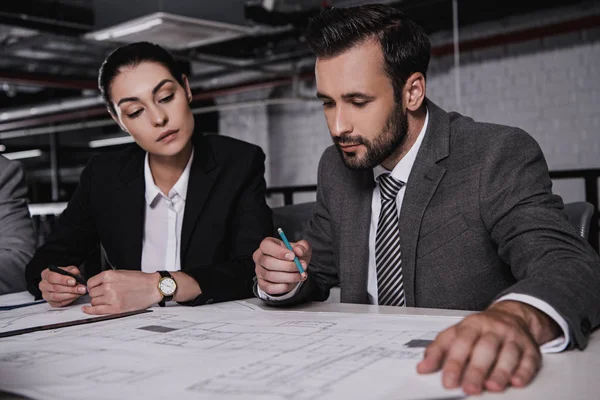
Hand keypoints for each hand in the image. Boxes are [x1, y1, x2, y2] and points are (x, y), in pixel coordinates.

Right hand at [39, 266, 86, 306]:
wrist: (67, 283)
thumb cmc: (66, 276)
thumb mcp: (70, 269)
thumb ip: (72, 270)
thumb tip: (74, 273)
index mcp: (46, 274)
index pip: (52, 277)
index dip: (63, 280)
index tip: (73, 281)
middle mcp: (43, 285)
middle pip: (55, 288)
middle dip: (70, 289)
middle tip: (81, 288)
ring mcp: (46, 295)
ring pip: (57, 297)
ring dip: (71, 295)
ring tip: (80, 292)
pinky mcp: (51, 303)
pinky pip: (60, 303)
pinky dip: (69, 300)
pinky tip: (76, 296)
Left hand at [82, 270, 160, 314]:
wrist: (153, 287)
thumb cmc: (140, 280)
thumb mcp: (121, 273)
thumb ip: (107, 279)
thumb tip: (95, 286)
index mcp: (109, 275)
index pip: (90, 283)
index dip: (92, 287)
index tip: (95, 289)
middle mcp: (108, 286)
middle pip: (92, 293)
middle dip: (97, 294)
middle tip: (105, 294)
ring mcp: (111, 298)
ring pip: (94, 302)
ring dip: (98, 302)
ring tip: (109, 300)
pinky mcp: (116, 308)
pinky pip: (97, 310)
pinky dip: (90, 310)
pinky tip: (86, 309)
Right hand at [253, 237, 310, 294]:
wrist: (293, 268)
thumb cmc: (294, 255)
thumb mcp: (301, 248)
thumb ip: (302, 247)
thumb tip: (299, 251)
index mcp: (266, 244)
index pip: (266, 246)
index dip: (279, 251)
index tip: (293, 256)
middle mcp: (260, 257)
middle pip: (268, 262)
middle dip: (287, 266)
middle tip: (301, 267)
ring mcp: (259, 271)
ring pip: (270, 276)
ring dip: (289, 277)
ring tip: (300, 274)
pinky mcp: (262, 283)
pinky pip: (269, 288)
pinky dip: (282, 287)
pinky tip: (291, 283)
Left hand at [417, 300, 560, 394]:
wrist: (511, 316)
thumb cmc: (479, 329)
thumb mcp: (455, 334)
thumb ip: (438, 351)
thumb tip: (422, 367)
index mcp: (472, 325)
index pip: (462, 342)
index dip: (454, 362)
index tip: (448, 380)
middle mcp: (493, 329)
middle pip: (485, 348)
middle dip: (477, 370)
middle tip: (469, 388)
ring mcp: (512, 338)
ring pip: (508, 354)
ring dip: (501, 372)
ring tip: (492, 387)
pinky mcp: (530, 348)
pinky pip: (529, 360)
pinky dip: (524, 372)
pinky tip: (517, 382)